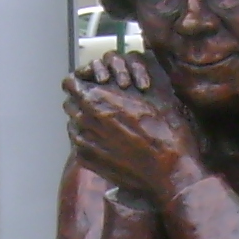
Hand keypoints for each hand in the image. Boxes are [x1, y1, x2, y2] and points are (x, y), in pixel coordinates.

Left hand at [64, 53, 199, 200]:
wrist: (169, 171)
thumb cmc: (166, 131)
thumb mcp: (155, 94)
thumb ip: (132, 79)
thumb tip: (128, 67)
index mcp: (97, 99)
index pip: (70, 82)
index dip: (81, 81)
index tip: (92, 84)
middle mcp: (84, 119)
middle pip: (69, 103)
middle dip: (81, 100)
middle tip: (100, 103)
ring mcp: (83, 142)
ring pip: (73, 123)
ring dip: (84, 120)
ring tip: (106, 123)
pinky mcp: (87, 160)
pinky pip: (78, 144)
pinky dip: (89, 139)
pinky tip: (107, 141)